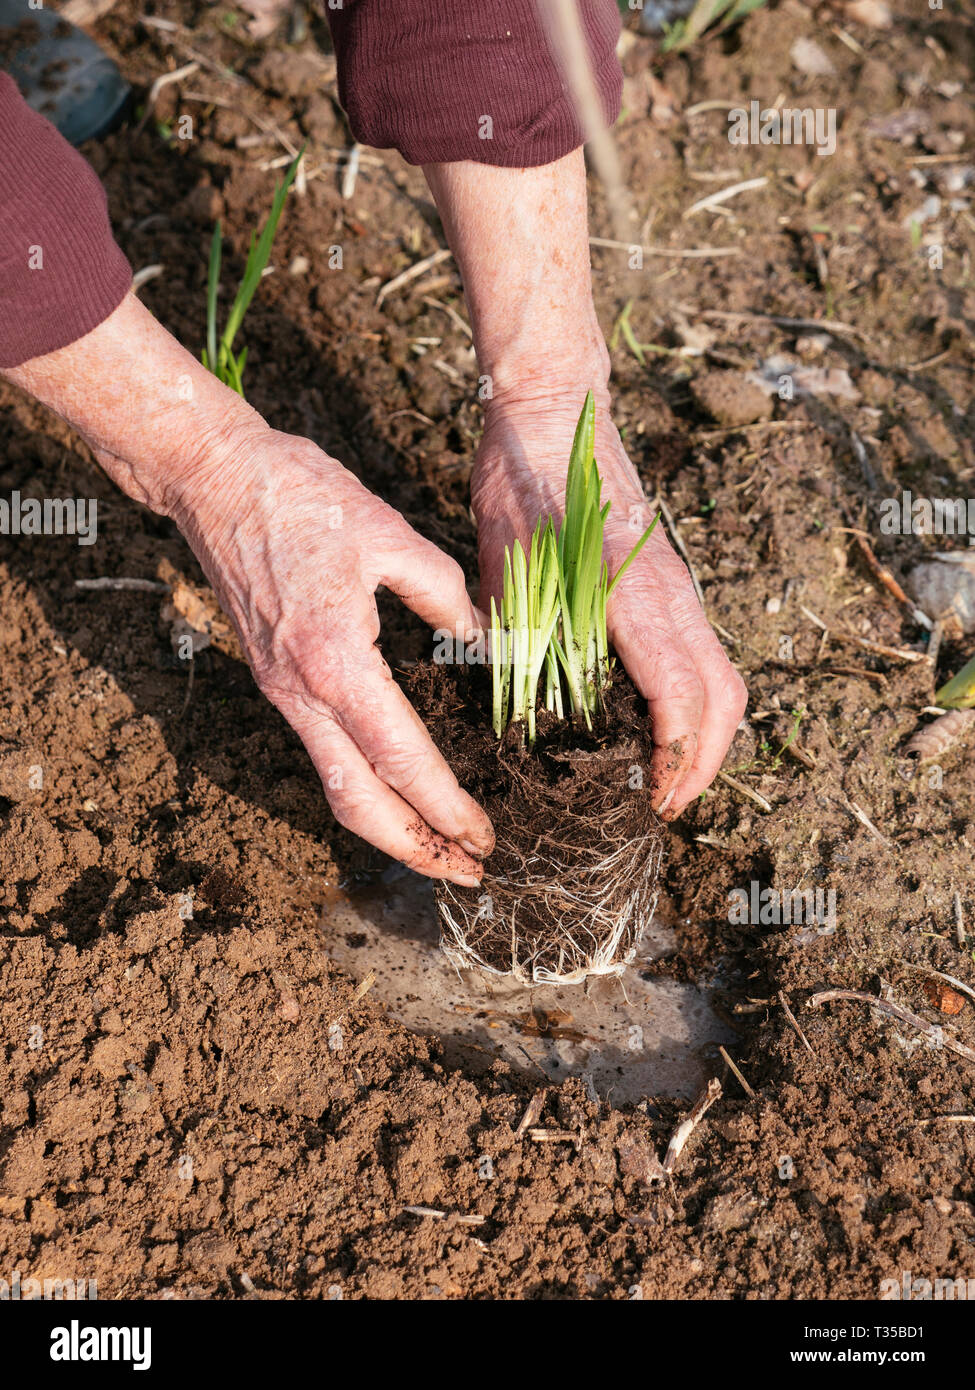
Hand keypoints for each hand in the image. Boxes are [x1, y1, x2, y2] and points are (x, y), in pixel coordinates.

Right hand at [170, 427, 494, 883]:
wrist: (212, 478)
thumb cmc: (298, 496)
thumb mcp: (388, 533)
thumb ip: (443, 592)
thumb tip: (477, 636)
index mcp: (337, 662)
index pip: (402, 760)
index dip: (448, 807)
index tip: (485, 837)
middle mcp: (303, 692)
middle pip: (357, 804)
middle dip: (415, 851)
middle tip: (468, 874)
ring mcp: (282, 691)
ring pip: (336, 786)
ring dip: (389, 828)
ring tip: (440, 850)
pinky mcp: (276, 679)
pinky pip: (322, 754)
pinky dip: (364, 788)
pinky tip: (397, 789)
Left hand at [472, 391, 746, 818]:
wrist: (556, 412)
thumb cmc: (522, 485)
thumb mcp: (505, 569)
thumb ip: (522, 641)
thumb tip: (524, 714)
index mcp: (630, 594)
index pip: (681, 694)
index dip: (674, 758)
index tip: (653, 800)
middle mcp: (672, 594)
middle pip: (722, 698)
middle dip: (701, 763)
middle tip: (661, 805)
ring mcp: (681, 587)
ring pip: (723, 678)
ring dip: (705, 736)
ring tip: (663, 776)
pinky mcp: (674, 582)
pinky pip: (705, 654)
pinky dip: (697, 702)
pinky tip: (658, 723)